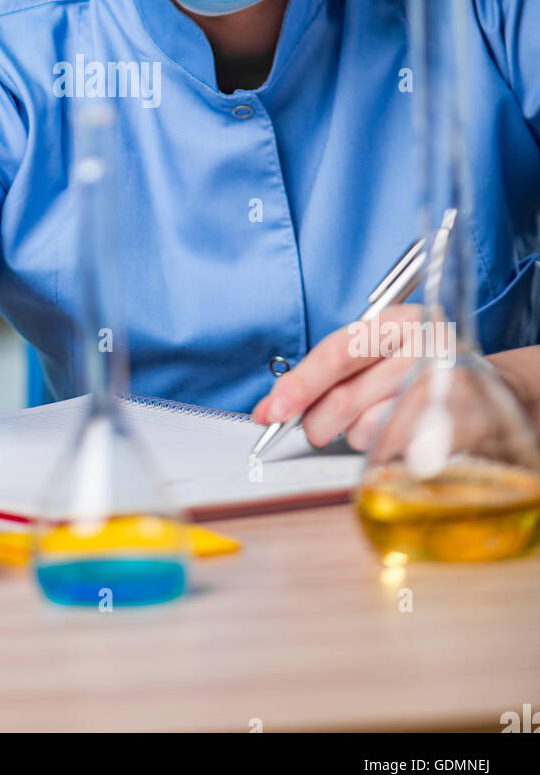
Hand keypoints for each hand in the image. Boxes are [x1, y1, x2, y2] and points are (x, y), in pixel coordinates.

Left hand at [252, 308, 539, 449]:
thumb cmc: (428, 371)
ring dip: (360, 438)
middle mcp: (425, 345)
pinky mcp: (461, 423)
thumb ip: (334, 375)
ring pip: (369, 430)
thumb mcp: (384, 354)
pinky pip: (400, 452)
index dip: (300, 383)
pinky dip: (389, 453)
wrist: (503, 389)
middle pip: (347, 396)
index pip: (338, 351)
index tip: (272, 411)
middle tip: (315, 431)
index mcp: (400, 321)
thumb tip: (274, 407)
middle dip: (319, 422)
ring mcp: (446, 384)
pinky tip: (403, 439)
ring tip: (376, 427)